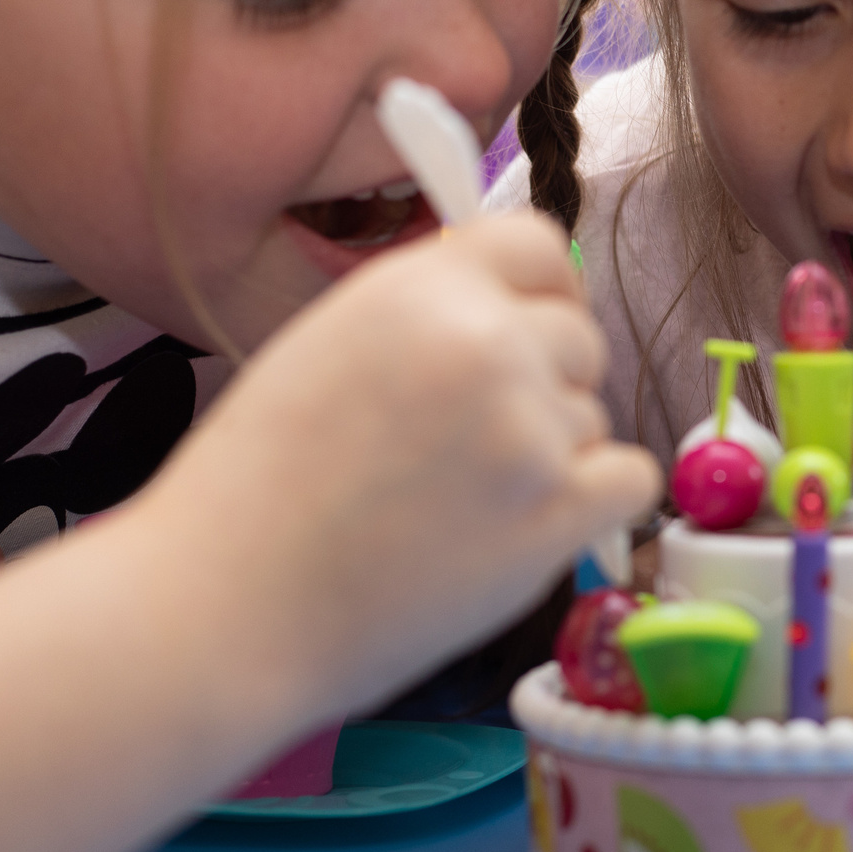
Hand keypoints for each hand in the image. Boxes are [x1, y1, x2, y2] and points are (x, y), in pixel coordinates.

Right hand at [129, 211, 661, 713]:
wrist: (224, 606)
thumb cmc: (255, 491)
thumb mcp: (326, 347)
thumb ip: (425, 316)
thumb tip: (510, 306)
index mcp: (419, 286)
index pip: (540, 246)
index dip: (543, 293)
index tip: (529, 332)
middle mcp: (483, 340)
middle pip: (581, 338)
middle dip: (546, 385)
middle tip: (471, 447)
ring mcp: (528, 427)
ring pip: (595, 419)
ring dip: (551, 458)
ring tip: (453, 505)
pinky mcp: (557, 512)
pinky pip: (628, 483)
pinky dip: (593, 509)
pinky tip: (518, 530)